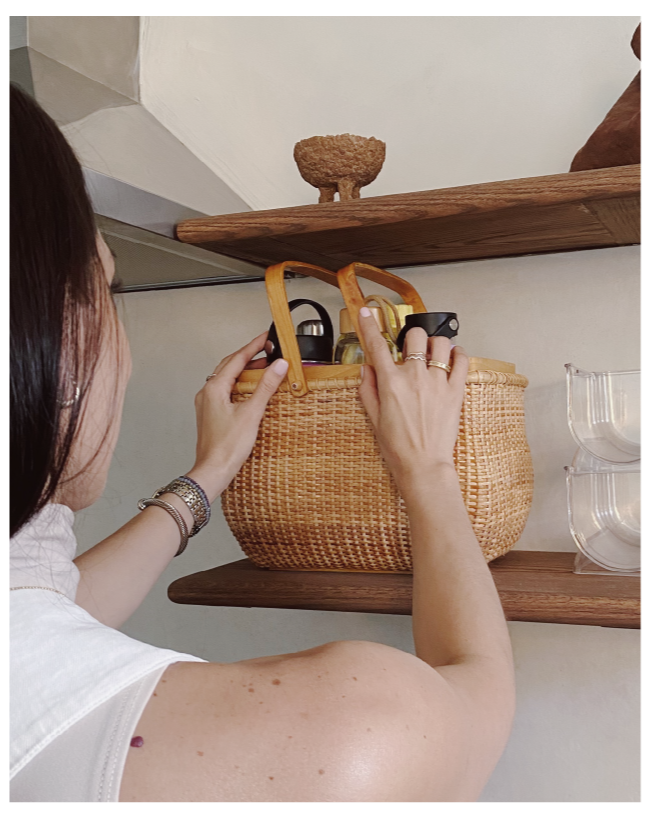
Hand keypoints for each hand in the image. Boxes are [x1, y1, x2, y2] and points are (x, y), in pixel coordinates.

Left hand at [187, 332, 287, 501]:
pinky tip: (252, 390)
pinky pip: (227, 391)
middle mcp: (207, 393)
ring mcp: (208, 404)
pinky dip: (241, 385)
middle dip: (250, 356)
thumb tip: (278, 366)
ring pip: (228, 379)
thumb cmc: (226, 448)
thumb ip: (266, 387)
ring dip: (245, 371)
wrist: (213, 471)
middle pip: (230, 366)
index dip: (253, 346)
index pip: (237, 359)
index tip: (266, 337)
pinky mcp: (212, 415)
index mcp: (214, 388)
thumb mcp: (252, 413)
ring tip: (264, 367)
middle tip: (268, 349)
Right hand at [357, 308, 467, 500]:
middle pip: (414, 336)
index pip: (376, 345)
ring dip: (434, 343)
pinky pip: (462, 361)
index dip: (369, 325)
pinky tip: (452, 356)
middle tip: (410, 349)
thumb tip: (366, 369)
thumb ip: (368, 390)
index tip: (366, 312)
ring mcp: (437, 382)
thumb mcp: (373, 418)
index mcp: (390, 382)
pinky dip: (457, 353)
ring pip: (440, 343)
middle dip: (410, 338)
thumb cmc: (399, 447)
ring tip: (432, 352)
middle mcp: (414, 377)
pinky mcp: (455, 391)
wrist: (423, 466)